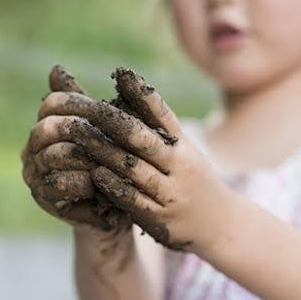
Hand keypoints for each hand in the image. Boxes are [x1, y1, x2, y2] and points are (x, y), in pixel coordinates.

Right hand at [21, 65, 129, 232]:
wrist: (119, 205)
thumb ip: (87, 103)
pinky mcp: (43, 198)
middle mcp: (33, 147)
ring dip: (85, 156)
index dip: (78, 103)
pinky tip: (101, 181)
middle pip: (47, 127)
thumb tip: (55, 68)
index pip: (52, 103)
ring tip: (110, 159)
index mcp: (47, 123)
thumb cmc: (115, 160)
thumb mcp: (107, 128)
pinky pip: (57, 184)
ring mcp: (35, 173)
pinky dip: (82, 181)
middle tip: (108, 134)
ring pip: (53, 155)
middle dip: (80, 129)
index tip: (106, 109)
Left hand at [39, 68, 229, 251]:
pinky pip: (134, 200)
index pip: (163, 115)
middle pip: (145, 139)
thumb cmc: (192, 180)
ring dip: (105, 151)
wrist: (220, 225)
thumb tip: (124, 91)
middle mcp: (181, 166)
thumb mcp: (183, 152)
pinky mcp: (160, 218)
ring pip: (135, 169)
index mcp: (185, 145)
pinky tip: (95, 173)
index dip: (142, 94)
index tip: (122, 74)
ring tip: (80, 135)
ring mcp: (171, 193)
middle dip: (114, 121)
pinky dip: (114, 185)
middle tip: (88, 107)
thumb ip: (157, 128)